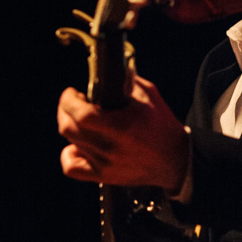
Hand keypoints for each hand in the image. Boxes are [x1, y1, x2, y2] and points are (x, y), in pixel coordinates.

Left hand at [58, 76, 188, 189]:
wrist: (175, 161)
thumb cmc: (162, 126)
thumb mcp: (150, 95)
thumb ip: (128, 79)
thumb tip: (110, 65)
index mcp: (122, 126)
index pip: (81, 114)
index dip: (69, 100)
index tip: (72, 93)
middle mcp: (111, 147)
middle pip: (68, 128)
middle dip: (65, 110)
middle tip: (74, 103)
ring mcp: (105, 164)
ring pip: (70, 143)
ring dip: (72, 127)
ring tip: (83, 122)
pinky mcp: (103, 176)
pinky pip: (72, 167)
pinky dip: (69, 154)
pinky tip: (77, 146)